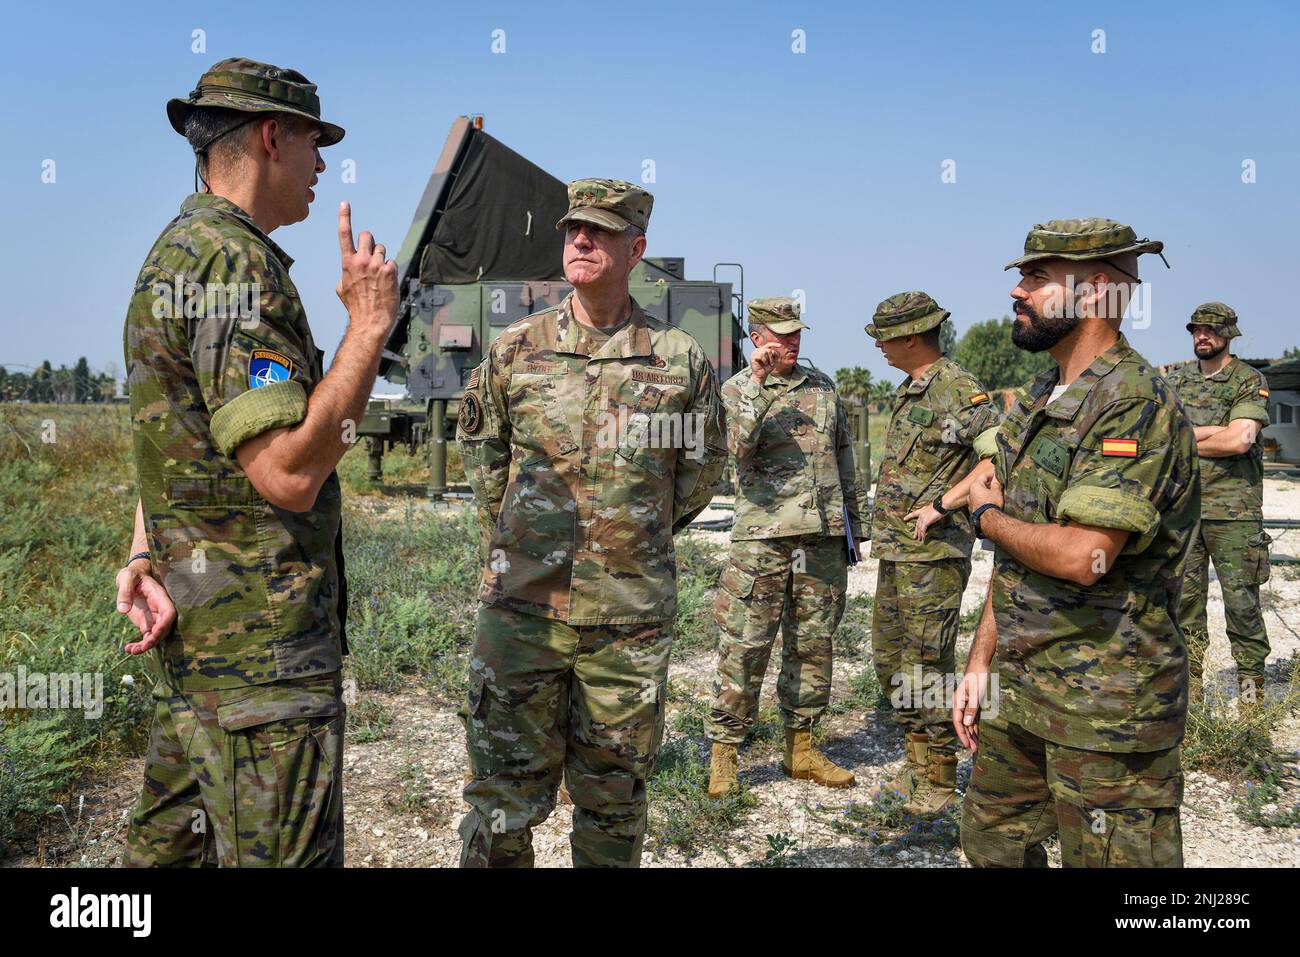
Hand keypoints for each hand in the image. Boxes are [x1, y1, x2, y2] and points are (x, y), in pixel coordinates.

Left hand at [115, 560, 176, 654]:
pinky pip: (146, 637)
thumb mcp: (126, 578)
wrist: (130, 577)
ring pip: (156, 635)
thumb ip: (124, 592)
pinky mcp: (145, 623)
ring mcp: (153, 617)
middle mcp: (159, 609)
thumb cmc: (131, 574)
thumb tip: (122, 610)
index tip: (153, 634)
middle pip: (164, 628)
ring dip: (146, 646)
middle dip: (154, 640)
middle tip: (139, 648)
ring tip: (131, 651)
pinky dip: (139, 645)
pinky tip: (128, 649)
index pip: (169, 613)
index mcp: (159, 597)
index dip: (164, 625)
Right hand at [335, 202, 398, 342]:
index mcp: (347, 263)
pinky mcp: (389, 270)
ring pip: (381, 249)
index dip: (344, 217)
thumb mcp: (342, 289)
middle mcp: (361, 260)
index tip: (345, 204)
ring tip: (379, 276)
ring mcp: (376, 264)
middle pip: (367, 235)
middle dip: (370, 243)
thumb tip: (349, 271)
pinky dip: (390, 271)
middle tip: (371, 257)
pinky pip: (392, 262)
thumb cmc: (356, 307)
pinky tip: (387, 283)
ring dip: (381, 258)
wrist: (370, 321)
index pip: (344, 235)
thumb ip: (346, 273)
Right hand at [749, 343, 783, 383]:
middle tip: (772, 363)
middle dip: (772, 357)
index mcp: (763, 350)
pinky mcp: (753, 356)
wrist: (761, 375)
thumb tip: (776, 350)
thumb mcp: (774, 360)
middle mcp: (758, 350)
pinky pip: (761, 355)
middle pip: (768, 349)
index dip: (775, 344)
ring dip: (768, 359)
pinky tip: (764, 363)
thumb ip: (776, 355)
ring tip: (767, 364)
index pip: (769, 344)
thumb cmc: (767, 368)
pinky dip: (764, 360)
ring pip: (765, 352)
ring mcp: (755, 353)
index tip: (780, 346)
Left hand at [905, 502, 942, 540]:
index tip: (904, 518)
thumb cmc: (939, 505)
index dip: (909, 516)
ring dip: (919, 534)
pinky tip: (923, 538)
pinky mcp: (926, 522)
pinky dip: (923, 534)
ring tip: (919, 539)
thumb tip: (932, 516)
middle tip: (914, 537)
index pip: (914, 513)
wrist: (941, 504)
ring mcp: (923, 518)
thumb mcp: (933, 508)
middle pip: (917, 524)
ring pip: (919, 528)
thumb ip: (930, 513)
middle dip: (916, 531)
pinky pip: (923, 530)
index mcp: (922, 510)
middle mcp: (921, 514)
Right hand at [953, 666, 988, 751]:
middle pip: (963, 725)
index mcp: (958, 703)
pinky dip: (975, 727)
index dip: (962, 735)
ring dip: (972, 734)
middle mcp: (960, 705)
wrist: (979, 667)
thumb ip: (971, 709)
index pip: (958, 722)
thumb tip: (966, 724)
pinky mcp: (972, 704)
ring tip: (976, 746)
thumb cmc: (977, 679)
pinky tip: (977, 734)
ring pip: (968, 723)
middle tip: (974, 750)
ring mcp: (966, 705)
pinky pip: (973, 718)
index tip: (967, 745)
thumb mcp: (975, 694)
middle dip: (968, 738)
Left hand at [967, 471, 1003, 513]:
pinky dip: (983, 499)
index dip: (991, 474)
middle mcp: (970, 493)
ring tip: (995, 492)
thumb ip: (996, 483)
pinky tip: (990, 501)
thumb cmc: (991, 504)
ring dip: (986, 491)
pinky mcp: (973, 510)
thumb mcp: (996, 491)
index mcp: (975, 486)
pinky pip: (978, 501)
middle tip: (997, 482)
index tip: (997, 474)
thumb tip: (996, 477)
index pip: (983, 476)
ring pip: (978, 493)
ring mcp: (970, 502)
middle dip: (988, 483)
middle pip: (980, 484)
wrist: (988, 520)